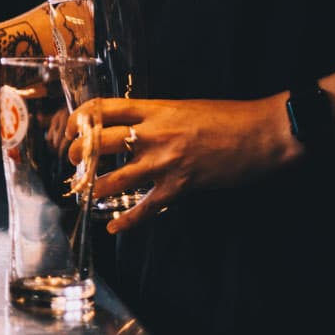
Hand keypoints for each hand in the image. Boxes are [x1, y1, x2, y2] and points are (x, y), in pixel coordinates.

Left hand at [64, 96, 295, 233]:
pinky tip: (113, 227)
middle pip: (98, 143)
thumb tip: (130, 126)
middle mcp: (153, 134)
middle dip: (77, 155)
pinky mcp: (181, 186)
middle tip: (73, 163)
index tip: (71, 128)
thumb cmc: (227, 117)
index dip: (79, 118)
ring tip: (85, 193)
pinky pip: (146, 207)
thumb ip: (153, 117)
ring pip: (114, 179)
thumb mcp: (181, 107)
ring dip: (94, 188)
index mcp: (153, 110)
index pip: (102, 108)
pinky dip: (127, 220)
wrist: (264, 132)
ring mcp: (165, 161)